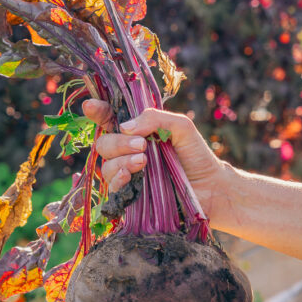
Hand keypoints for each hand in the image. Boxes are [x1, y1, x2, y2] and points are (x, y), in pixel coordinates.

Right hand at [82, 99, 225, 219]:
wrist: (210, 187)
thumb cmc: (196, 154)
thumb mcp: (181, 127)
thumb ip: (155, 118)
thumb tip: (124, 127)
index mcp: (137, 132)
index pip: (109, 118)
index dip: (97, 111)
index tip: (91, 106)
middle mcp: (127, 152)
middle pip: (103, 143)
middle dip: (118, 142)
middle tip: (142, 145)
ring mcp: (127, 174)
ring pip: (105, 165)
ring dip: (120, 160)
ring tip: (143, 162)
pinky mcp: (129, 195)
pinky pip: (111, 187)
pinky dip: (117, 178)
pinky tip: (131, 175)